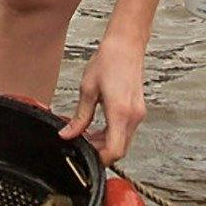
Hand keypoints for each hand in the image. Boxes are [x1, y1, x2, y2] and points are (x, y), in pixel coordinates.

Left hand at [58, 32, 145, 164]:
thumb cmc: (108, 61)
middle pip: (119, 149)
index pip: (115, 150)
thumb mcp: (87, 90)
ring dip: (105, 143)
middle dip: (99, 151)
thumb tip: (68, 134)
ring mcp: (138, 114)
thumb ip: (79, 117)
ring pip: (123, 142)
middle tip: (81, 144)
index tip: (85, 156)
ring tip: (86, 135)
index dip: (99, 159)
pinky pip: (125, 131)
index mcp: (120, 112)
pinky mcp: (138, 110)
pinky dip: (112, 134)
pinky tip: (98, 128)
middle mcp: (133, 116)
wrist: (126, 46)